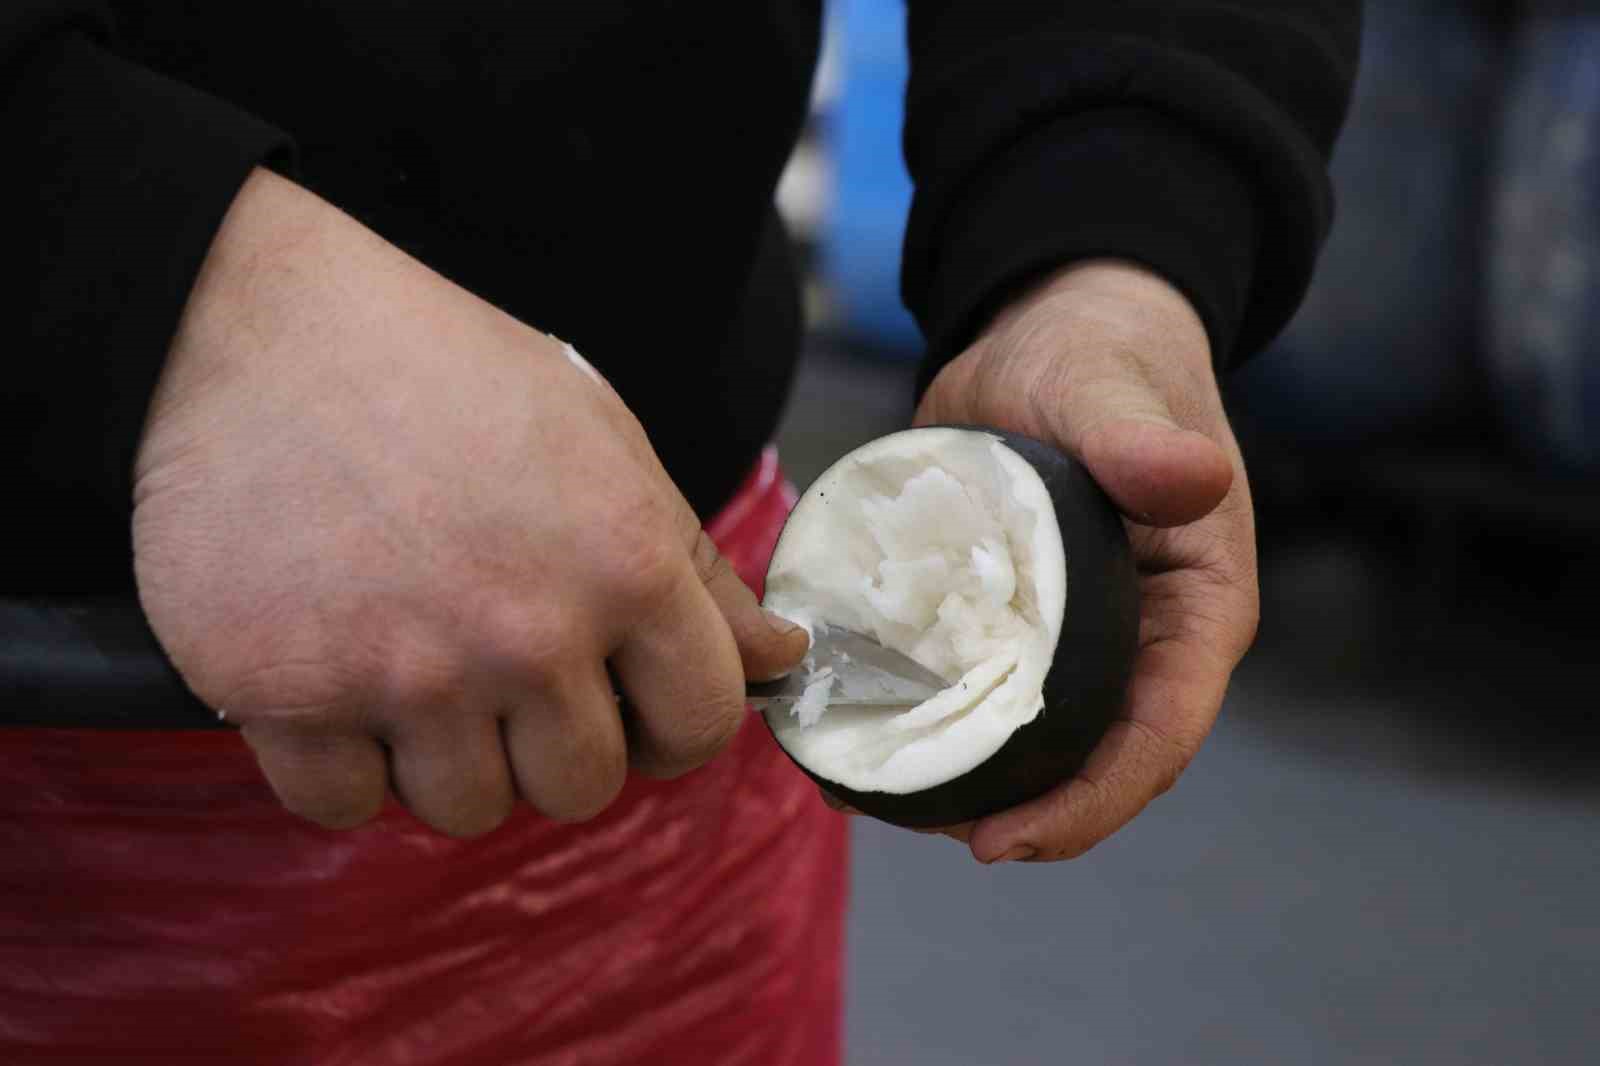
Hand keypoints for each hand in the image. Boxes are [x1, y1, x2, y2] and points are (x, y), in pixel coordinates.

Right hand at [133, 169, 808, 835]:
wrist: (254, 327)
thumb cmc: (440, 373)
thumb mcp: (602, 439)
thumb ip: (694, 564)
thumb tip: (783, 654)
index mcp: (625, 560)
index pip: (703, 723)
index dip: (673, 725)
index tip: (630, 703)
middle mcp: (529, 633)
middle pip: (583, 787)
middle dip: (554, 745)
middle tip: (502, 668)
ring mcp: (409, 672)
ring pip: (469, 808)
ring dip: (448, 758)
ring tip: (414, 661)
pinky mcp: (289, 696)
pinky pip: (345, 806)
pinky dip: (342, 765)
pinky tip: (336, 680)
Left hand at [910, 259, 1258, 861]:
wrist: (1047, 332)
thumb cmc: (1101, 356)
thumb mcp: (1113, 392)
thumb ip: (1141, 438)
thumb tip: (1193, 481)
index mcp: (1194, 611)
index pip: (1158, 736)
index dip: (1090, 803)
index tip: (1003, 842)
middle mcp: (1140, 641)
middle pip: (1090, 759)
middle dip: (1016, 812)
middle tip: (920, 827)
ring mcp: (1074, 638)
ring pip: (1028, 737)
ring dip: (961, 777)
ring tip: (872, 794)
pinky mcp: (1012, 620)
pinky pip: (976, 688)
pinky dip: (925, 719)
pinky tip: (855, 733)